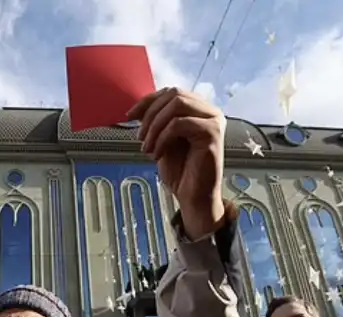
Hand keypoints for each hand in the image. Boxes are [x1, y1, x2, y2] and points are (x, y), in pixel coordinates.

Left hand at [128, 88, 225, 238]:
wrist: (193, 197)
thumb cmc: (181, 172)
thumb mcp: (162, 140)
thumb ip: (156, 122)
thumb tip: (137, 108)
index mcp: (199, 110)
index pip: (171, 92)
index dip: (148, 101)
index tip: (129, 115)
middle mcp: (210, 111)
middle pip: (174, 94)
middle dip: (150, 113)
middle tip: (139, 136)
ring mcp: (214, 120)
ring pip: (177, 105)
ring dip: (155, 126)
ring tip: (146, 147)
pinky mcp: (212, 133)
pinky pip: (179, 124)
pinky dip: (162, 138)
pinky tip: (156, 154)